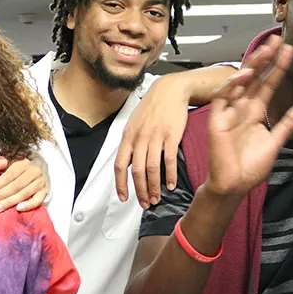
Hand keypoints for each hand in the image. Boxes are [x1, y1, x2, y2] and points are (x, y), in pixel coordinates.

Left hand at [0, 156, 47, 212]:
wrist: (41, 169)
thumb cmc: (20, 169)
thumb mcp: (11, 162)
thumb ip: (3, 161)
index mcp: (23, 163)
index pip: (8, 176)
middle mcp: (33, 172)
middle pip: (14, 186)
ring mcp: (40, 182)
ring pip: (23, 194)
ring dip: (9, 202)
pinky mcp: (45, 192)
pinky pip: (37, 200)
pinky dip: (28, 205)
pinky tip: (18, 209)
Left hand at [114, 73, 190, 208]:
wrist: (170, 90)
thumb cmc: (152, 107)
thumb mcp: (135, 123)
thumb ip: (131, 143)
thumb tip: (128, 163)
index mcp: (128, 136)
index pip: (120, 165)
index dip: (121, 184)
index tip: (124, 197)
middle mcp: (140, 138)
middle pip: (137, 171)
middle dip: (140, 191)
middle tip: (145, 203)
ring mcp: (156, 137)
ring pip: (152, 169)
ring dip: (154, 187)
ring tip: (157, 198)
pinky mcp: (172, 136)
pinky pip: (169, 160)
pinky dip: (170, 175)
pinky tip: (172, 185)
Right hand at [205, 37, 292, 198]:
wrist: (234, 185)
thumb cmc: (250, 167)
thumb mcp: (277, 141)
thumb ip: (291, 121)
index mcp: (255, 112)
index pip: (268, 84)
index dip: (278, 67)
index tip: (289, 51)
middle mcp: (241, 108)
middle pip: (254, 78)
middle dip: (264, 59)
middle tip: (276, 41)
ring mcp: (228, 113)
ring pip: (239, 83)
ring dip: (251, 66)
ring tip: (265, 51)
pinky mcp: (217, 120)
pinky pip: (223, 98)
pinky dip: (232, 86)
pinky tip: (244, 75)